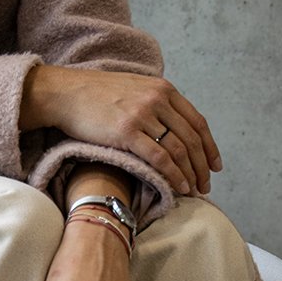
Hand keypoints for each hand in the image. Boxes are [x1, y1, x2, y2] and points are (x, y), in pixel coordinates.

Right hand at [21, 65, 221, 196]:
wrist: (66, 93)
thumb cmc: (97, 96)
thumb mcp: (134, 90)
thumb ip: (155, 103)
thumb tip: (170, 126)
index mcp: (163, 90)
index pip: (197, 122)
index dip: (209, 147)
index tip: (214, 166)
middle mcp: (158, 99)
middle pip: (192, 138)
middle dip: (202, 165)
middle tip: (206, 185)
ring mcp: (143, 115)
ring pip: (179, 150)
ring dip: (190, 173)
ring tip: (194, 190)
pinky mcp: (127, 132)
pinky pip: (160, 158)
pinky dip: (173, 175)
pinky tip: (179, 187)